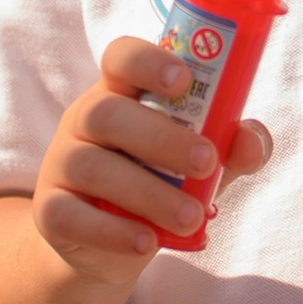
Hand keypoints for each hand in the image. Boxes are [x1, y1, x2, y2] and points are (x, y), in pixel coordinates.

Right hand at [33, 38, 273, 281]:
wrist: (108, 246)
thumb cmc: (161, 183)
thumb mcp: (199, 162)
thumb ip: (230, 148)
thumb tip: (252, 143)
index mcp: (120, 93)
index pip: (121, 57)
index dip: (148, 62)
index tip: (183, 80)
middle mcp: (83, 120)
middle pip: (106, 112)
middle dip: (162, 137)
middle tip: (206, 162)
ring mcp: (61, 164)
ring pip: (93, 167)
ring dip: (149, 192)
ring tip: (192, 217)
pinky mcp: (51, 212)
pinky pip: (73, 216)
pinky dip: (113, 232)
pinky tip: (147, 243)